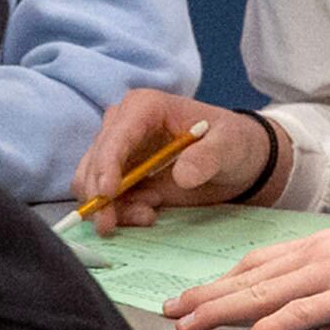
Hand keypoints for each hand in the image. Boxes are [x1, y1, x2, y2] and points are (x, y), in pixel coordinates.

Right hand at [70, 91, 273, 233]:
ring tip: (148, 216)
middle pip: (95, 161)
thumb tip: (182, 176)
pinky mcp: (123, 176)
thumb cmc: (233, 142)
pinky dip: (119, 212)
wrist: (237, 161)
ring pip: (92, 182)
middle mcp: (123, 125)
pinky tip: (148, 215)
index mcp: (144, 107)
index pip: (116, 135)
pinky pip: (106, 198)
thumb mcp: (229, 146)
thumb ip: (207, 157)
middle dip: (101, 194)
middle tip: (119, 222)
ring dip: (111, 206)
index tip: (108, 193)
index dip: (106, 164)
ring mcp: (120, 151)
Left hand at [168, 219, 329, 329]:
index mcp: (320, 243)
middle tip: (169, 311)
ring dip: (222, 310)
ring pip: (264, 292)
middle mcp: (318, 252)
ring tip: (190, 325)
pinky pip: (304, 313)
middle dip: (205, 294)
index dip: (220, 279)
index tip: (191, 294)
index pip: (256, 261)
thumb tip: (308, 304)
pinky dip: (271, 328)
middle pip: (249, 276)